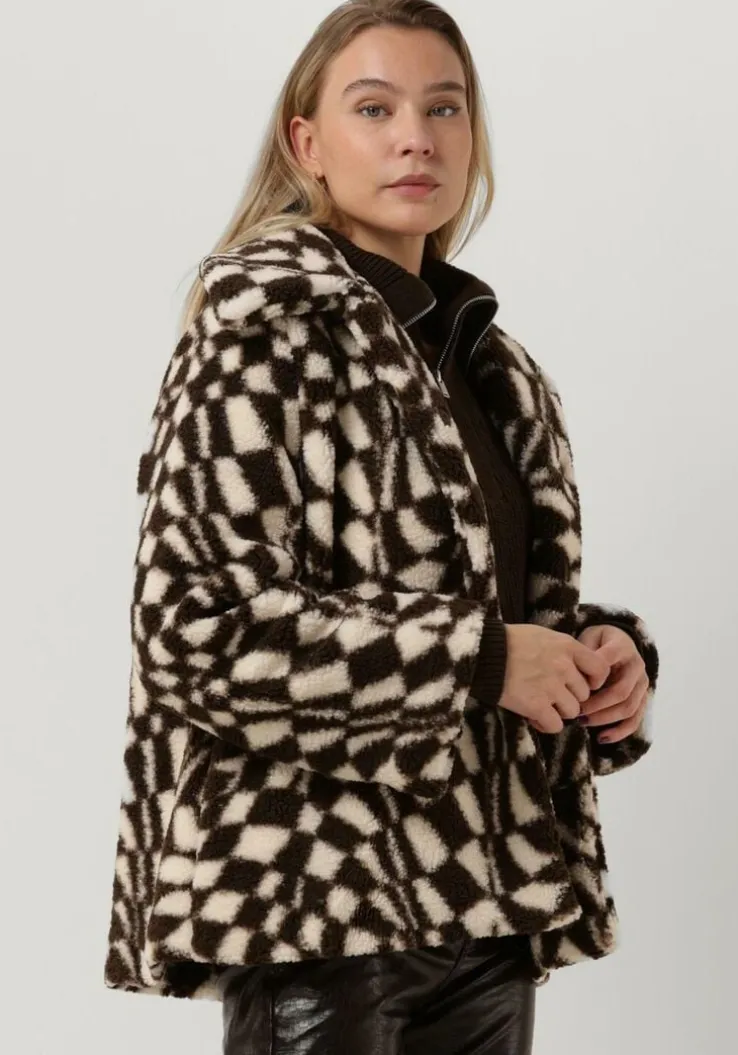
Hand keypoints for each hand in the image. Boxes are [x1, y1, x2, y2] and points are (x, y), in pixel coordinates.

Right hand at [498, 624, 610, 734]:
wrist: (483, 653)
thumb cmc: (508, 641)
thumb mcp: (542, 635)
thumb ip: (562, 649)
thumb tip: (574, 665)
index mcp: (567, 646)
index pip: (600, 669)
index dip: (594, 681)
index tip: (583, 684)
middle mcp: (564, 667)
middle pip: (584, 694)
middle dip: (570, 697)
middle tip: (551, 694)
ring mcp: (551, 687)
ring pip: (572, 711)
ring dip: (558, 711)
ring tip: (541, 704)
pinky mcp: (536, 706)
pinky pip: (555, 725)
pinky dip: (545, 724)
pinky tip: (533, 716)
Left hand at [576, 624, 648, 743]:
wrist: (617, 642)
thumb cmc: (596, 643)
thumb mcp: (587, 638)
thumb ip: (583, 653)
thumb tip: (576, 678)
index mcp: (622, 647)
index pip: (608, 661)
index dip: (592, 675)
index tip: (573, 683)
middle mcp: (637, 666)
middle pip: (620, 692)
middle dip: (596, 705)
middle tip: (575, 710)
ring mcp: (642, 684)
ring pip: (628, 708)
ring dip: (604, 718)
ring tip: (582, 722)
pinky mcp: (642, 699)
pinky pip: (635, 720)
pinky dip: (619, 732)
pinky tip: (601, 738)